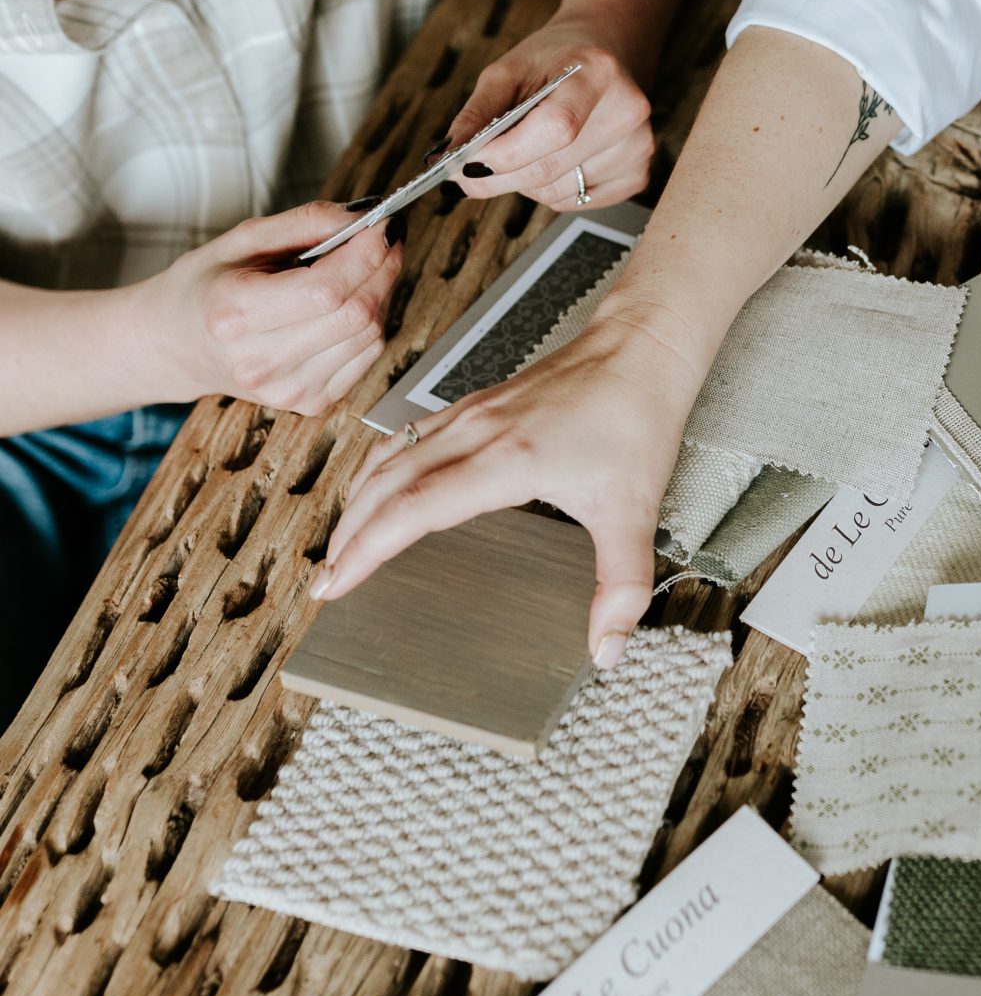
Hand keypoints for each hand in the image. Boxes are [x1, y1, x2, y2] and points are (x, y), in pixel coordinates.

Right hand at [144, 202, 402, 412]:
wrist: (178, 346)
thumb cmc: (206, 287)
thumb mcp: (241, 240)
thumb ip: (304, 223)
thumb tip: (361, 215)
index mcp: (235, 316)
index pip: (326, 289)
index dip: (367, 252)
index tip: (383, 222)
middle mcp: (261, 362)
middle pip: (356, 314)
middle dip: (383, 268)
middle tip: (383, 238)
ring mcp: (287, 389)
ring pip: (370, 336)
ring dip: (381, 293)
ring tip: (363, 268)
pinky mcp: (308, 402)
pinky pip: (367, 357)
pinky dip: (372, 323)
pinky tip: (351, 303)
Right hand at [313, 292, 709, 662]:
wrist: (639, 348)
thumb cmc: (634, 418)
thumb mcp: (634, 513)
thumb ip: (622, 587)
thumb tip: (608, 647)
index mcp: (506, 460)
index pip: (414, 508)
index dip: (368, 548)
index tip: (337, 583)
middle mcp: (475, 433)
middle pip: (386, 484)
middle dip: (349, 536)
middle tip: (324, 582)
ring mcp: (470, 414)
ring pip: (390, 455)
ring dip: (359, 501)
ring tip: (341, 545)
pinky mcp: (475, 404)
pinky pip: (408, 436)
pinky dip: (381, 467)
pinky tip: (380, 486)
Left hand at [444, 15, 653, 210]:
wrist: (603, 53)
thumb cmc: (554, 60)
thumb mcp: (508, 70)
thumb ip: (477, 113)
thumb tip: (450, 157)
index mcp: (598, 71)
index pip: (555, 128)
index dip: (506, 154)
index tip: (466, 164)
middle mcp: (627, 111)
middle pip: (550, 169)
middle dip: (497, 176)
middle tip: (467, 171)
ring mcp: (638, 146)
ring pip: (556, 192)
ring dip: (524, 182)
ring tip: (525, 149)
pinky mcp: (638, 173)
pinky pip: (576, 202)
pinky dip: (551, 191)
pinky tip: (555, 158)